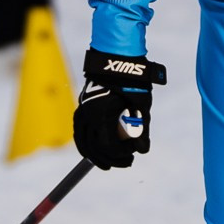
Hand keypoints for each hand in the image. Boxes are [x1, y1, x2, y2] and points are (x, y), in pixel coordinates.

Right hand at [75, 49, 167, 168]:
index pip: (107, 146)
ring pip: (83, 142)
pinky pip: (80, 133)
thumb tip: (142, 150)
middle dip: (110, 159)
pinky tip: (94, 153)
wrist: (117, 60)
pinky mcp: (80, 110)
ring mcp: (81, 112)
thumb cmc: (132, 82)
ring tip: (108, 162)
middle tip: (127, 163)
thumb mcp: (141, 106)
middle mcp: (87, 115)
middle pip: (94, 147)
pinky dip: (86, 145)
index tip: (133, 154)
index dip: (121, 154)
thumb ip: (142, 130)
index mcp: (101, 115)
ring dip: (95, 155)